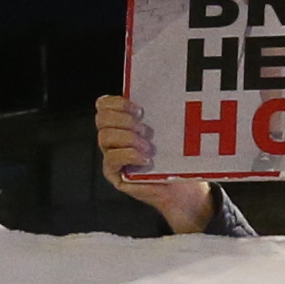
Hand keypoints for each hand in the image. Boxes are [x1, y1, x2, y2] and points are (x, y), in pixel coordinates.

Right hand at [93, 92, 215, 234]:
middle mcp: (113, 138)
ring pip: (105, 137)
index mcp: (122, 122)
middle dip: (124, 120)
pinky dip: (129, 155)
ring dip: (128, 138)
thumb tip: (158, 95)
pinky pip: (111, 159)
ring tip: (148, 146)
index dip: (117, 103)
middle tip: (146, 130)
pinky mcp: (114, 173)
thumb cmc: (175, 157)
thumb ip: (155, 115)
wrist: (182, 187)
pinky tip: (145, 159)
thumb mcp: (165, 131)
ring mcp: (111, 156)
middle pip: (102, 119)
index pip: (104, 104)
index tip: (140, 109)